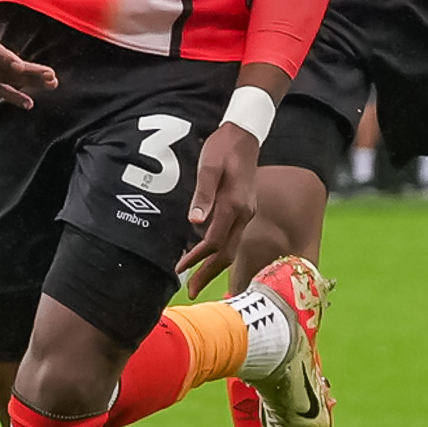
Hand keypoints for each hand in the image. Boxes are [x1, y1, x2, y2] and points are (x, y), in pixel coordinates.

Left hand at [175, 121, 265, 295]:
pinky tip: (205, 254)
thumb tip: (194, 222)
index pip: (214, 241)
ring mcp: (246, 212)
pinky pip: (231, 236)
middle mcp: (243, 213)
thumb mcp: (208, 166)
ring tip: (196, 279)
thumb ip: (203, 193)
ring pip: (231, 247)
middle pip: (227, 252)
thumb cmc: (223, 148)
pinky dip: (219, 250)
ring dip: (214, 265)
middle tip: (192, 291)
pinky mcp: (243, 209)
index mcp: (234, 205)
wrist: (244, 135)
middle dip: (209, 274)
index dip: (198, 260)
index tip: (181, 273)